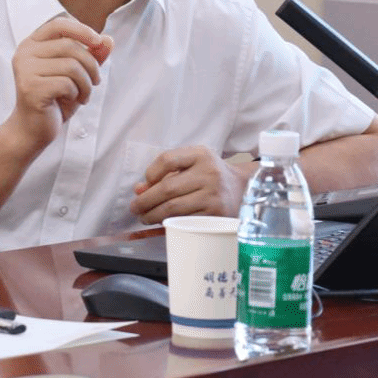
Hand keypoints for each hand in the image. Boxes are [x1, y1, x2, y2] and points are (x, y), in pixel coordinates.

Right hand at [6, 17, 112, 150]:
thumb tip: (108, 40)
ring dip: (86, 82)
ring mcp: (25, 70)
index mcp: (32, 44)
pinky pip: (67, 83)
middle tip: (95, 81)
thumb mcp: (76, 74)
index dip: (81, 30)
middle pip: (70, 46)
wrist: (33, 129)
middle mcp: (25, 53)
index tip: (98, 42)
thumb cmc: (54, 98)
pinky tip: (74, 100)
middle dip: (91, 64)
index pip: (58, 24)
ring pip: (71, 65)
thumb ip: (91, 55)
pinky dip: (77, 93)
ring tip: (84, 94)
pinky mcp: (30, 88)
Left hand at [129, 145, 253, 224]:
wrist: (242, 189)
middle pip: (167, 188)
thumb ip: (166, 173)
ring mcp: (213, 195)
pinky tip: (162, 223)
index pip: (167, 160)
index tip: (144, 184)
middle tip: (135, 208)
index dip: (150, 173)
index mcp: (201, 155)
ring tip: (145, 217)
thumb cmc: (210, 175)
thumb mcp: (191, 165)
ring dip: (153, 215)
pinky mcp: (216, 214)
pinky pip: (185, 221)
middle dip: (146, 201)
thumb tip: (139, 190)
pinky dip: (169, 223)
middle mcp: (208, 173)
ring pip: (174, 208)